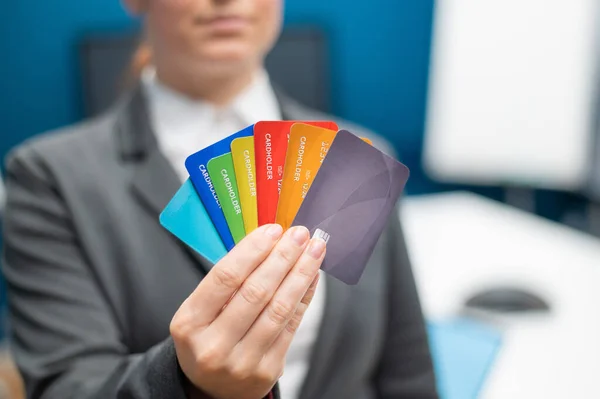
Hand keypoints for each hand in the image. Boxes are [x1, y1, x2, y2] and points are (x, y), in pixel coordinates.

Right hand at [170, 224, 325, 398]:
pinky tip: (311, 276)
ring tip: (314, 250)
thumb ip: (226, 283)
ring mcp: (242, 361)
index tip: (273, 230)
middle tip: (299, 234)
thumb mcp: (199, 312)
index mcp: (189, 324)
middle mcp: (214, 345)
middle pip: (256, 292)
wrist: (212, 389)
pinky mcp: (267, 370)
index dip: (253, 250)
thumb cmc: (207, 338)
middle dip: (283, 258)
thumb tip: (268, 243)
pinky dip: (304, 296)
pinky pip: (292, 325)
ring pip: (279, 309)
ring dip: (301, 274)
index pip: (225, 278)